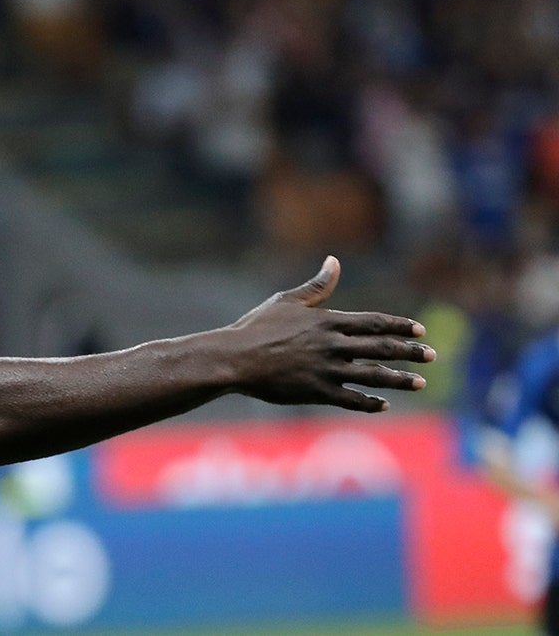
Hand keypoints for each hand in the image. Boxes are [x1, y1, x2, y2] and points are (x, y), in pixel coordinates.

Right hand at [227, 256, 433, 411]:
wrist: (234, 359)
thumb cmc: (256, 327)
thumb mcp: (287, 301)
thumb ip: (317, 286)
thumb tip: (334, 261)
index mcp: (328, 321)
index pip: (375, 322)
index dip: (401, 326)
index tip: (420, 331)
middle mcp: (333, 345)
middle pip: (382, 347)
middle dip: (410, 352)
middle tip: (432, 356)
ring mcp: (327, 369)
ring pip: (373, 375)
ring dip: (399, 379)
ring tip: (419, 383)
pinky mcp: (316, 391)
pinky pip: (351, 399)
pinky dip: (369, 402)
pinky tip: (383, 405)